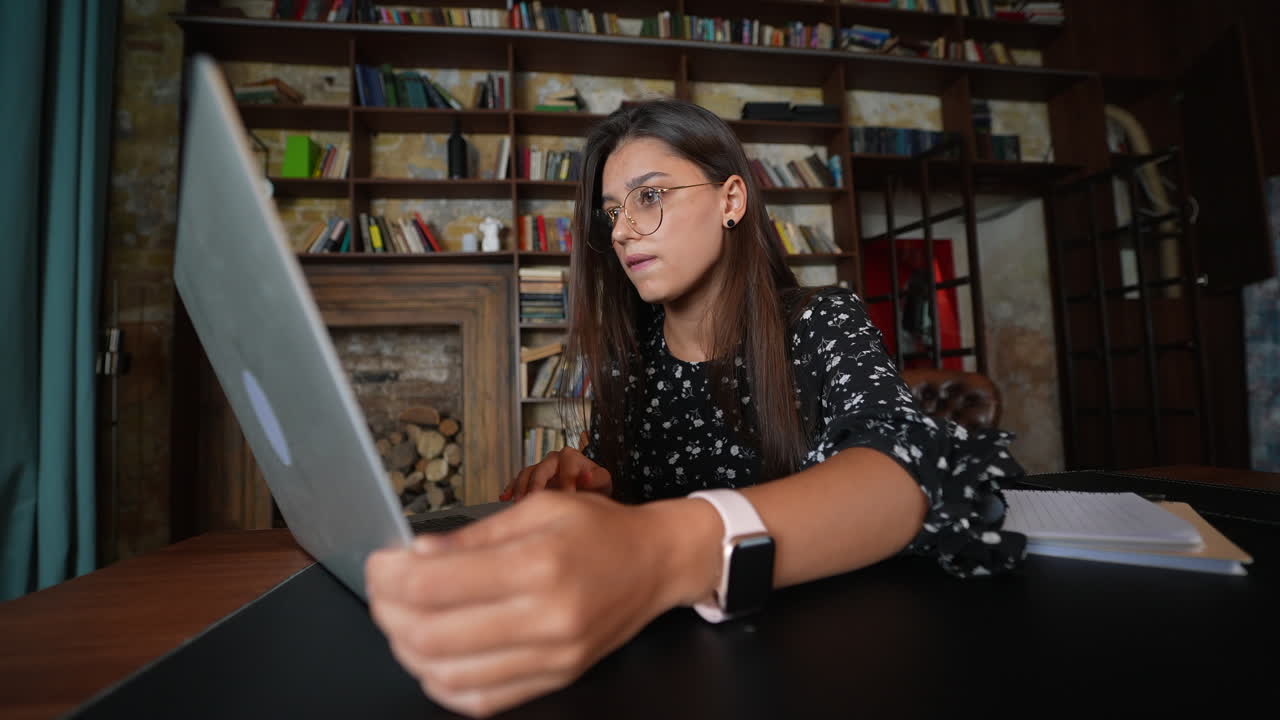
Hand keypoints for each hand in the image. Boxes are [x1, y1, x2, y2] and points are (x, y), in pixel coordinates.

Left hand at [365, 492, 695, 717]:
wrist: (657, 564)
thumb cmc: (599, 529)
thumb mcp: (539, 508)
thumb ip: (474, 536)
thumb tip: (414, 555)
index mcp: (539, 563)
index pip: (434, 585)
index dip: (389, 577)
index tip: (378, 563)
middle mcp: (546, 617)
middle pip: (431, 633)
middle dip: (388, 612)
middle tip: (383, 591)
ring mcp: (552, 657)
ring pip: (448, 673)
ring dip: (407, 650)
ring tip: (402, 622)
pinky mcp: (555, 679)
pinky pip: (481, 700)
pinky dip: (442, 684)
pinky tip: (432, 658)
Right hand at [501, 446, 610, 501]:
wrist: (588, 489)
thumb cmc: (595, 484)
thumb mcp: (602, 481)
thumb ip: (595, 479)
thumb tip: (585, 476)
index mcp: (571, 457)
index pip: (566, 467)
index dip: (566, 483)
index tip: (568, 498)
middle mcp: (554, 459)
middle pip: (542, 468)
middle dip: (537, 484)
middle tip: (535, 499)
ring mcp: (541, 468)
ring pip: (527, 473)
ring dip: (521, 487)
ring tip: (518, 502)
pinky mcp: (531, 478)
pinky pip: (518, 480)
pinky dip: (511, 488)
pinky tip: (504, 498)